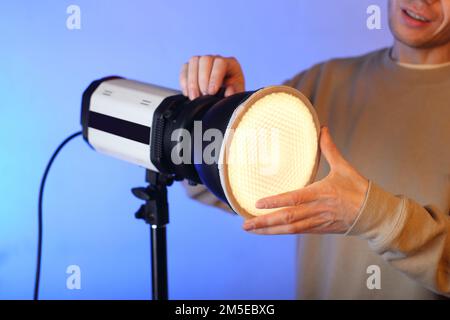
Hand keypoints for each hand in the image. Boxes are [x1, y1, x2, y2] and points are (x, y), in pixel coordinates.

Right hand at [179, 55, 244, 99]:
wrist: (222, 100)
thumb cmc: (231, 96)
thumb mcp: (237, 96)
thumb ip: (235, 94)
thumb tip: (228, 91)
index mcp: (230, 63)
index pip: (220, 63)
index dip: (214, 77)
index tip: (212, 92)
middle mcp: (216, 59)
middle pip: (205, 59)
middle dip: (202, 79)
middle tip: (202, 95)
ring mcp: (203, 61)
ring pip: (194, 61)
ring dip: (192, 80)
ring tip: (194, 97)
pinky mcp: (191, 67)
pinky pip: (184, 68)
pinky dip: (184, 81)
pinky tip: (187, 93)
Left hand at [242, 126, 368, 234]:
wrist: (374, 214)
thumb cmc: (359, 190)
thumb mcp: (344, 167)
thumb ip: (330, 149)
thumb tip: (323, 129)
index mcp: (322, 193)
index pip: (294, 198)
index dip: (276, 202)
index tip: (258, 203)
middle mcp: (317, 210)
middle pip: (287, 218)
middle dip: (264, 222)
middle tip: (245, 223)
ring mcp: (317, 222)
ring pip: (289, 229)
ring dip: (268, 230)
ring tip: (250, 229)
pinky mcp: (319, 229)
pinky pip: (297, 232)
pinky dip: (280, 232)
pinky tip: (268, 231)